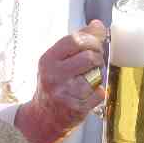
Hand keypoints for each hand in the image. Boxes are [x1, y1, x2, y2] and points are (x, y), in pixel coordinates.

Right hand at [19, 21, 107, 142]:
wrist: (43, 118)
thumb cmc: (54, 83)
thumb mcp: (58, 60)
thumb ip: (77, 41)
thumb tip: (98, 24)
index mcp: (48, 60)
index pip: (74, 40)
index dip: (91, 39)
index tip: (95, 44)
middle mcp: (54, 75)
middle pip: (89, 57)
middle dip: (97, 58)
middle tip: (94, 63)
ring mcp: (64, 93)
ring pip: (96, 75)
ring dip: (98, 76)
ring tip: (88, 80)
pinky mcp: (76, 108)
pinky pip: (100, 93)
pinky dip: (98, 93)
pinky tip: (86, 96)